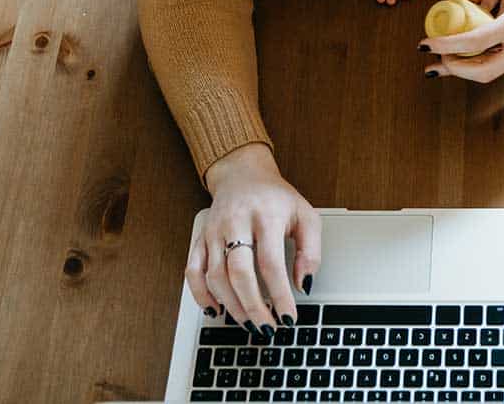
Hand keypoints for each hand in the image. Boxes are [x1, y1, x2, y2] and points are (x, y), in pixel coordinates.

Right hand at [185, 143, 321, 337]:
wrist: (243, 174)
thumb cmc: (276, 198)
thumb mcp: (306, 215)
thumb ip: (311, 250)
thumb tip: (304, 285)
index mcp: (266, 216)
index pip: (271, 263)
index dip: (279, 295)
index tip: (288, 317)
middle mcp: (237, 222)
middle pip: (239, 272)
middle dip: (253, 306)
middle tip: (266, 328)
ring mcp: (214, 231)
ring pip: (215, 276)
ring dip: (231, 305)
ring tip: (249, 322)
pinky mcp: (200, 238)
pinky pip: (193, 271)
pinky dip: (201, 295)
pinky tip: (216, 310)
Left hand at [419, 0, 503, 82]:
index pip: (476, 42)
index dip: (447, 45)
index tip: (426, 43)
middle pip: (481, 71)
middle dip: (452, 69)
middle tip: (431, 59)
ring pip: (490, 72)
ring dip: (464, 69)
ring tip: (442, 61)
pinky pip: (501, 64)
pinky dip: (481, 61)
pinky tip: (467, 53)